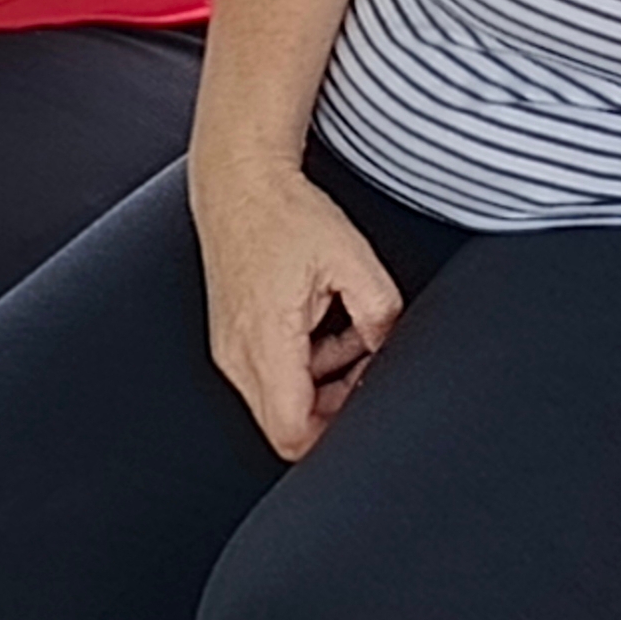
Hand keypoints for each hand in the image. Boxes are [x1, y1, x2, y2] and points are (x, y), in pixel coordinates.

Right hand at [191, 153, 403, 461]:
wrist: (238, 182)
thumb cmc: (284, 213)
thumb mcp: (351, 258)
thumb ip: (380, 313)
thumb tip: (390, 350)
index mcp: (266, 341)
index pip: (292, 433)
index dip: (335, 437)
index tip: (367, 409)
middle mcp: (237, 355)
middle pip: (286, 426)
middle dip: (335, 407)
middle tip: (369, 366)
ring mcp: (229, 349)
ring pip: (280, 402)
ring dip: (323, 382)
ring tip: (352, 334)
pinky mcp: (231, 338)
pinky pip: (271, 375)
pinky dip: (305, 363)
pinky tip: (327, 324)